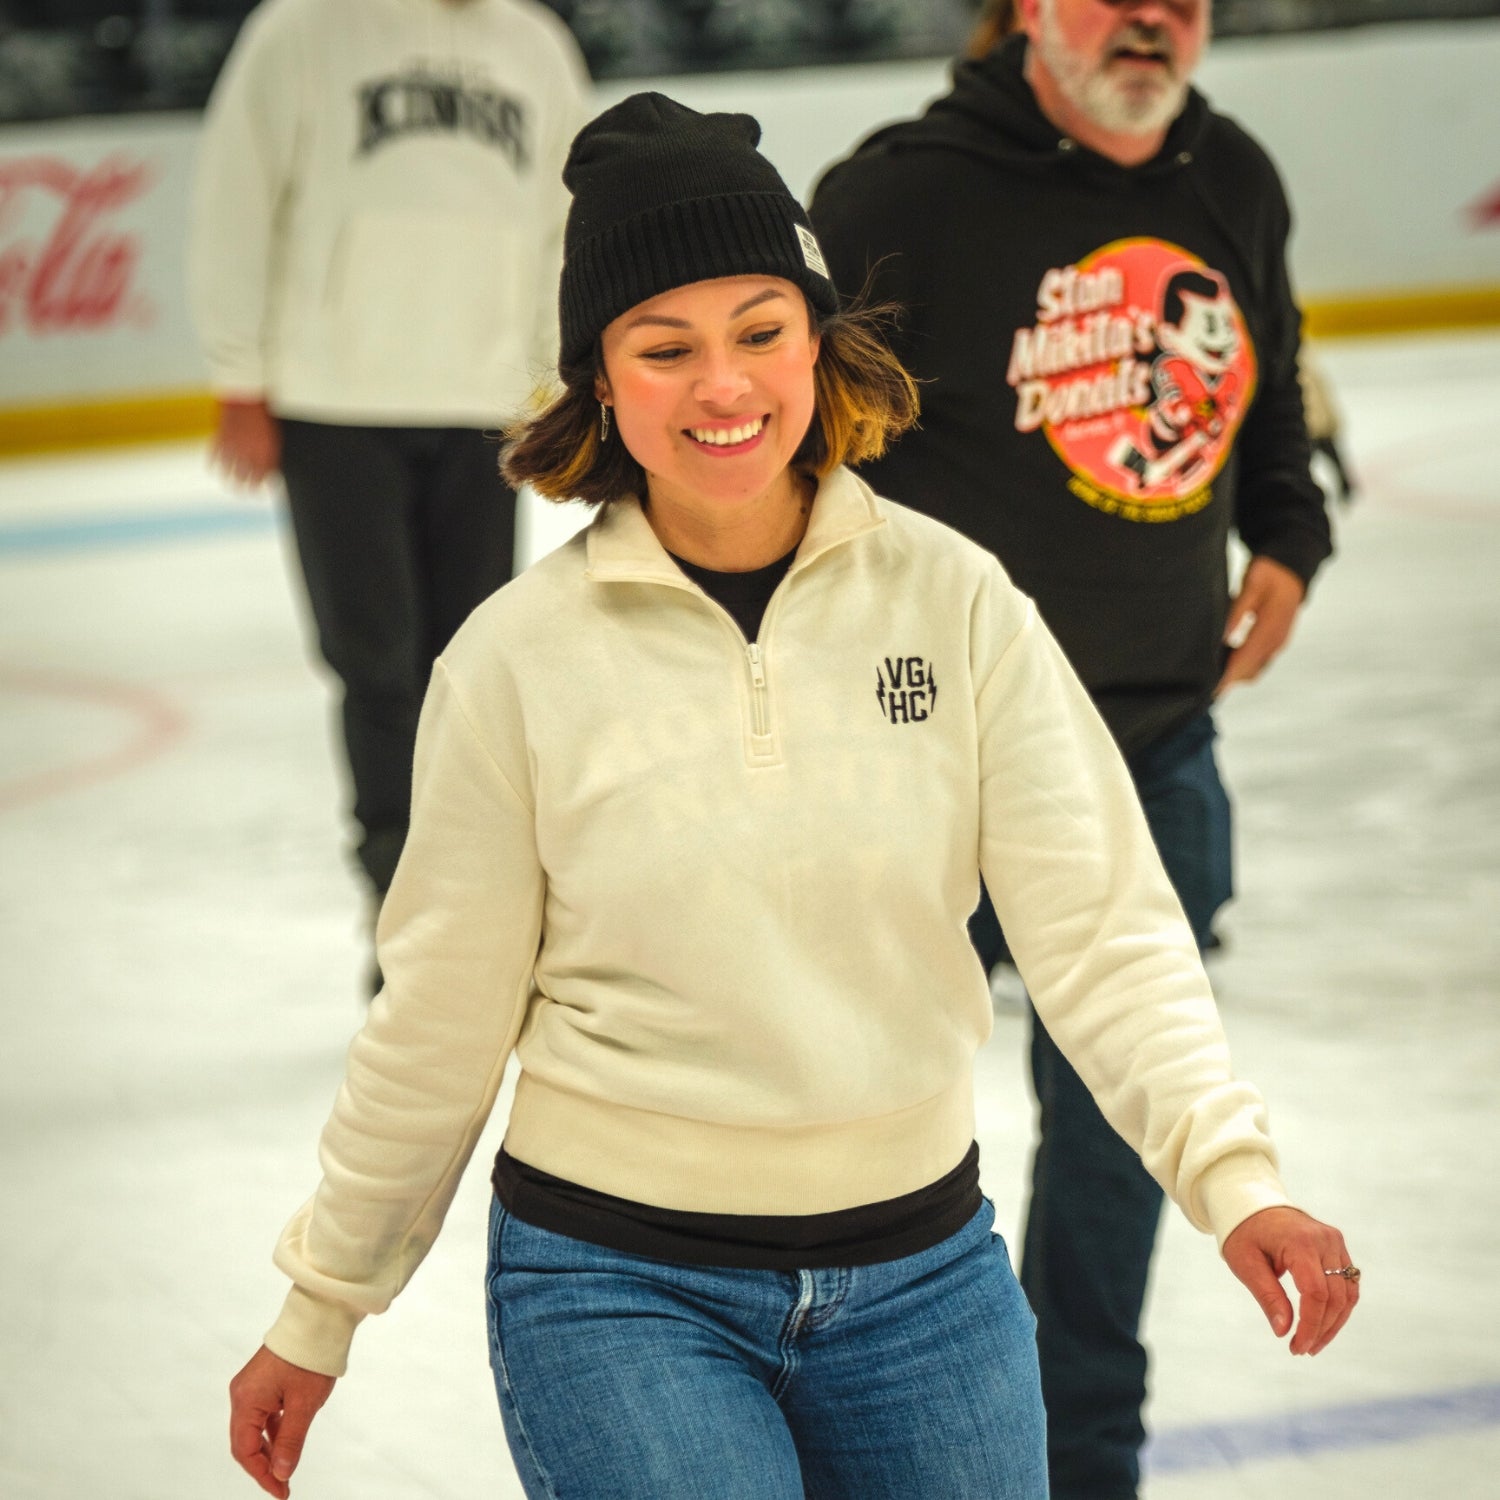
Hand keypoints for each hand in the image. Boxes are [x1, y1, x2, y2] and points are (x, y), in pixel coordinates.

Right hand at [211, 399, 281, 488]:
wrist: (246, 395)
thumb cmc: (262, 414)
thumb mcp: (273, 435)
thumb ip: (269, 453)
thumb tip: (269, 470)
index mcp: (265, 452)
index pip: (261, 477)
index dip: (258, 486)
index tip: (256, 491)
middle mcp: (249, 452)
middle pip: (244, 477)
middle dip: (243, 487)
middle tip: (242, 492)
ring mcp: (233, 446)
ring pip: (229, 470)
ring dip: (228, 480)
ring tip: (229, 486)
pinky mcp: (220, 438)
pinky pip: (215, 456)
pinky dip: (213, 465)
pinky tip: (213, 470)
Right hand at [229, 1344, 335, 1496]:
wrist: (318, 1318)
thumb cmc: (310, 1358)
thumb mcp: (304, 1405)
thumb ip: (290, 1441)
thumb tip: (282, 1473)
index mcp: (246, 1400)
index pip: (245, 1450)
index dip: (262, 1475)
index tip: (281, 1491)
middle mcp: (242, 1393)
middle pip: (245, 1441)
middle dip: (263, 1465)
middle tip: (283, 1485)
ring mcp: (251, 1386)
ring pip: (254, 1429)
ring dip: (269, 1449)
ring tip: (286, 1469)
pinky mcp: (262, 1381)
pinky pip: (263, 1414)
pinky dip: (273, 1431)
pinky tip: (286, 1442)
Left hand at [1217, 555, 1304, 694]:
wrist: (1293, 569)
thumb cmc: (1269, 573)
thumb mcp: (1252, 584)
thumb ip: (1238, 610)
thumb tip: (1224, 636)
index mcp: (1271, 627)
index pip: (1245, 659)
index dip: (1226, 676)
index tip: (1209, 688)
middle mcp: (1276, 641)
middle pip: (1249, 671)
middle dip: (1226, 681)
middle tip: (1200, 687)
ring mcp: (1278, 644)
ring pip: (1254, 671)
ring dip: (1233, 676)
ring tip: (1207, 678)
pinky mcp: (1276, 643)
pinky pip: (1258, 663)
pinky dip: (1241, 668)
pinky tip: (1222, 664)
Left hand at [1222, 1206, 1358, 1355]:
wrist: (1252, 1203)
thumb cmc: (1244, 1232)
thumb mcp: (1246, 1264)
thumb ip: (1267, 1296)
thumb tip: (1283, 1331)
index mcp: (1300, 1242)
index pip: (1315, 1293)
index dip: (1310, 1325)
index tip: (1296, 1347)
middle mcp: (1324, 1240)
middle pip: (1335, 1297)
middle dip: (1321, 1329)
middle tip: (1303, 1349)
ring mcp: (1334, 1241)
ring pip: (1347, 1293)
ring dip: (1334, 1322)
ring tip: (1313, 1343)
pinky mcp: (1337, 1246)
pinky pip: (1347, 1283)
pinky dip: (1338, 1306)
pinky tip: (1323, 1324)